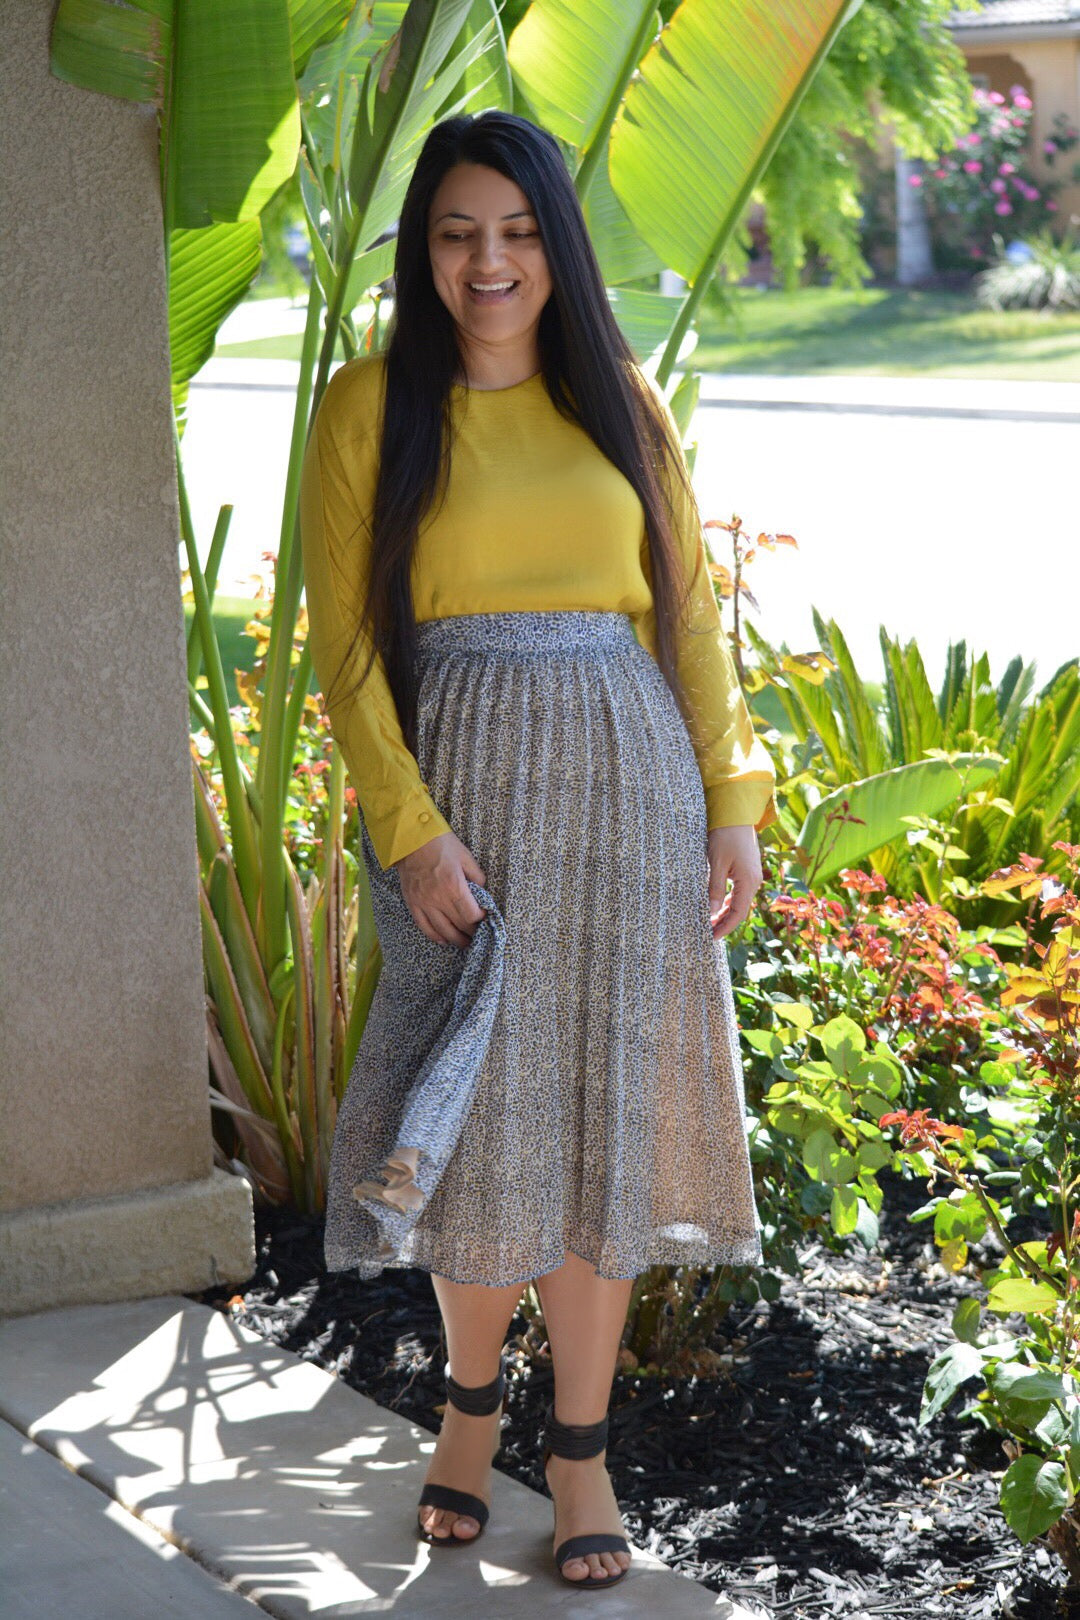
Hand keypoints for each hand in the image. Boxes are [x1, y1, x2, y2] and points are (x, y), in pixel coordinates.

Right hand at [394, 830, 488, 946]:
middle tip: (479, 934)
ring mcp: (424, 903)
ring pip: (443, 931)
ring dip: (456, 940)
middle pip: (459, 925)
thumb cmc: (440, 844)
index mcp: (454, 885)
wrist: (410, 839)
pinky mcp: (412, 903)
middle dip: (472, 932)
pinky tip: (444, 940)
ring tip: (465, 943)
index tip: (484, 916)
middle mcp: (439, 898)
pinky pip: (424, 927)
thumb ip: (477, 876)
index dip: (481, 919)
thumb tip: (482, 892)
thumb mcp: (465, 856)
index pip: (471, 914)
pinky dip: (435, 936)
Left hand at [706, 824, 763, 939]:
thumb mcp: (717, 864)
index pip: (738, 913)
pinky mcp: (746, 869)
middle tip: (707, 932)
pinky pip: (738, 891)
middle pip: (739, 910)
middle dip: (724, 922)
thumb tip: (712, 912)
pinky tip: (717, 906)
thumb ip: (715, 889)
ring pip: (739, 901)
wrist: (735, 814)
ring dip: (725, 912)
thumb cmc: (724, 836)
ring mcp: (751, 875)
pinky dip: (728, 901)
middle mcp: (754, 880)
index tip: (711, 937)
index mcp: (749, 882)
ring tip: (710, 922)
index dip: (725, 927)